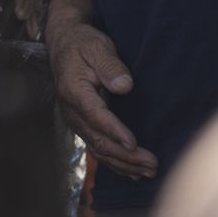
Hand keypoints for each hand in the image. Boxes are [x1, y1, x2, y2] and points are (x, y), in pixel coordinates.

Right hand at [47, 20, 157, 179]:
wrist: (65, 44)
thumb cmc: (83, 43)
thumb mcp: (97, 46)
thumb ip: (110, 65)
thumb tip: (124, 86)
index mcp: (73, 90)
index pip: (94, 115)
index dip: (114, 131)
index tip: (133, 143)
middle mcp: (71, 110)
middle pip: (97, 139)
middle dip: (125, 155)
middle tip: (152, 163)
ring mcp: (75, 119)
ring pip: (97, 148)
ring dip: (123, 163)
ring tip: (149, 172)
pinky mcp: (82, 123)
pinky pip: (96, 147)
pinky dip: (114, 162)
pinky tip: (131, 173)